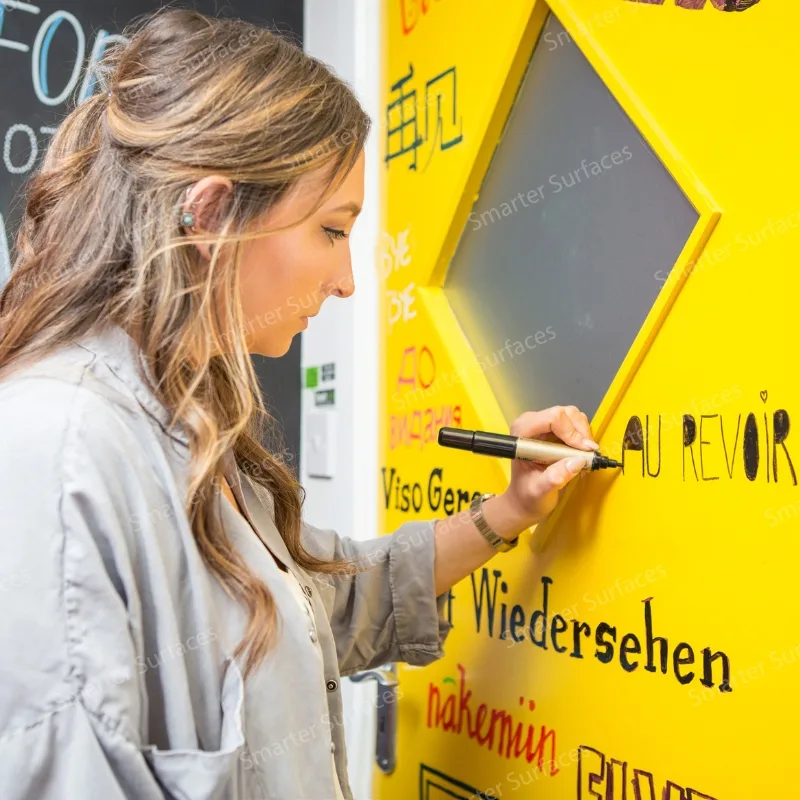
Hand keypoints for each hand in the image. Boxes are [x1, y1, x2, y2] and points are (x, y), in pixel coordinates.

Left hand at [493, 406, 597, 532]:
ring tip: (583, 458)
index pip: (552, 418)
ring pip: (573, 416)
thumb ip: (554, 477)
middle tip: (587, 456)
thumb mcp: (539, 491)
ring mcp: (544, 425)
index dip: (571, 432)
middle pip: (565, 414)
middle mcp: (532, 423)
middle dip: (581, 433)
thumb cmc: (527, 496)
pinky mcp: (555, 430)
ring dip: (584, 436)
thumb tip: (576, 462)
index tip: (583, 452)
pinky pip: (576, 425)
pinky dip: (584, 439)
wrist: (525, 499)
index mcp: (522, 433)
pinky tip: (581, 456)